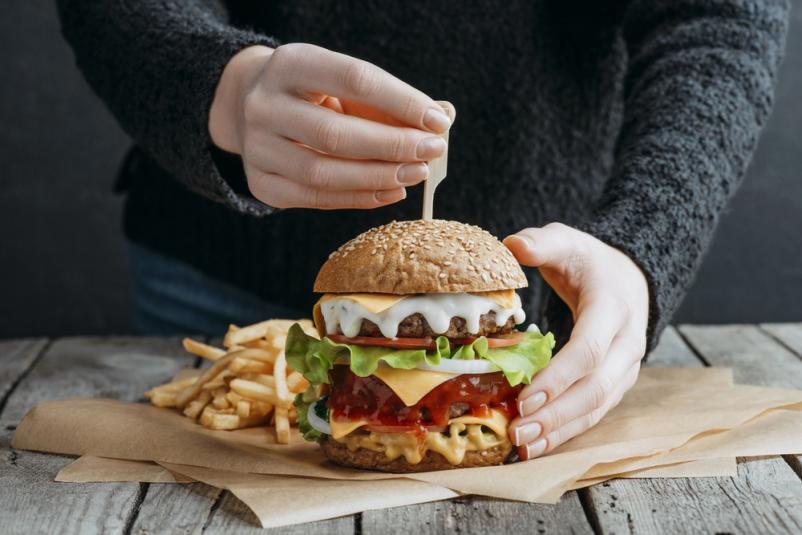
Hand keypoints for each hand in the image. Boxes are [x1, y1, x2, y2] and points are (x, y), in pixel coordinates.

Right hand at [209, 43, 451, 208]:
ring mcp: (257, 148)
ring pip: (323, 173)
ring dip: (378, 177)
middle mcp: (264, 105)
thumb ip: (391, 100)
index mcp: (290, 64)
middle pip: (334, 134)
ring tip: (415, 173)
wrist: (250, 106)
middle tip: (432, 151)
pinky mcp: (261, 184)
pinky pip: (316, 198)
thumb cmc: (314, 93)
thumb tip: (443, 117)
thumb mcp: (344, 83)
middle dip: (392, 146)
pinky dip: (359, 198)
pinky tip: (390, 191)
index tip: (437, 121)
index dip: (400, 102)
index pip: (353, 79)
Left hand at [503, 223, 648, 459]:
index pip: (589, 349)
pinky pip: (596, 412)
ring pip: (598, 407)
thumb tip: (512, 245)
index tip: (526, 397)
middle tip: (518, 429)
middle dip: (557, 413)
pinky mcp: (617, 382)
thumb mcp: (567, 241)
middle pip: (595, 387)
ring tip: (524, 445)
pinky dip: (568, 431)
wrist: (629, 278)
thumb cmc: (590, 261)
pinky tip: (539, 444)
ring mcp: (626, 367)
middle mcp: (626, 342)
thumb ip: (541, 242)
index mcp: (613, 307)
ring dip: (561, 430)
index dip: (559, 376)